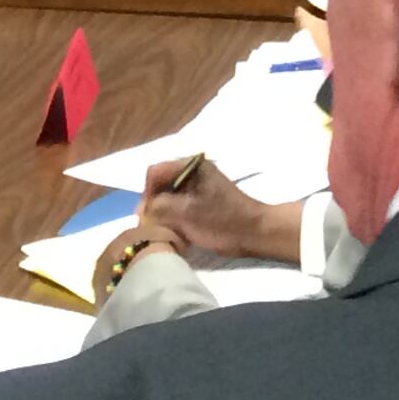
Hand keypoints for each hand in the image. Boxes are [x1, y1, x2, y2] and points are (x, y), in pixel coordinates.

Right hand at [134, 162, 302, 265]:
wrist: (255, 233)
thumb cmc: (223, 221)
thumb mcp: (186, 213)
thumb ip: (160, 207)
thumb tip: (142, 209)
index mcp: (192, 166)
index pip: (154, 173)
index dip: (146, 194)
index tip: (147, 216)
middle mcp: (193, 171)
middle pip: (160, 184)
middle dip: (154, 205)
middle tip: (152, 227)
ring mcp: (198, 185)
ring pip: (168, 196)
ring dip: (163, 214)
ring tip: (164, 231)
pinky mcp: (202, 200)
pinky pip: (178, 205)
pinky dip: (173, 217)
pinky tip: (176, 231)